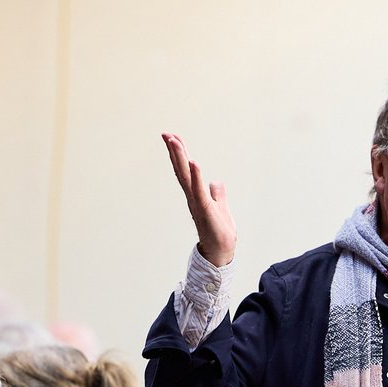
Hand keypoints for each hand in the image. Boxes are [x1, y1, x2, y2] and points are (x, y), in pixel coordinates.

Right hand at [163, 132, 235, 266]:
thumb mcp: (221, 207)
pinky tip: (193, 162)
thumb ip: (217, 194)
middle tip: (166, 134)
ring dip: (181, 158)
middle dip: (175, 152)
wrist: (221, 253)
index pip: (186, 171)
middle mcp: (193, 197)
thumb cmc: (219, 233)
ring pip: (187, 177)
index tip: (173, 137)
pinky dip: (196, 176)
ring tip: (175, 141)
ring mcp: (198, 203)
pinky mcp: (206, 210)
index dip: (180, 154)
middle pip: (182, 170)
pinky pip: (199, 190)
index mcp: (196, 195)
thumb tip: (215, 182)